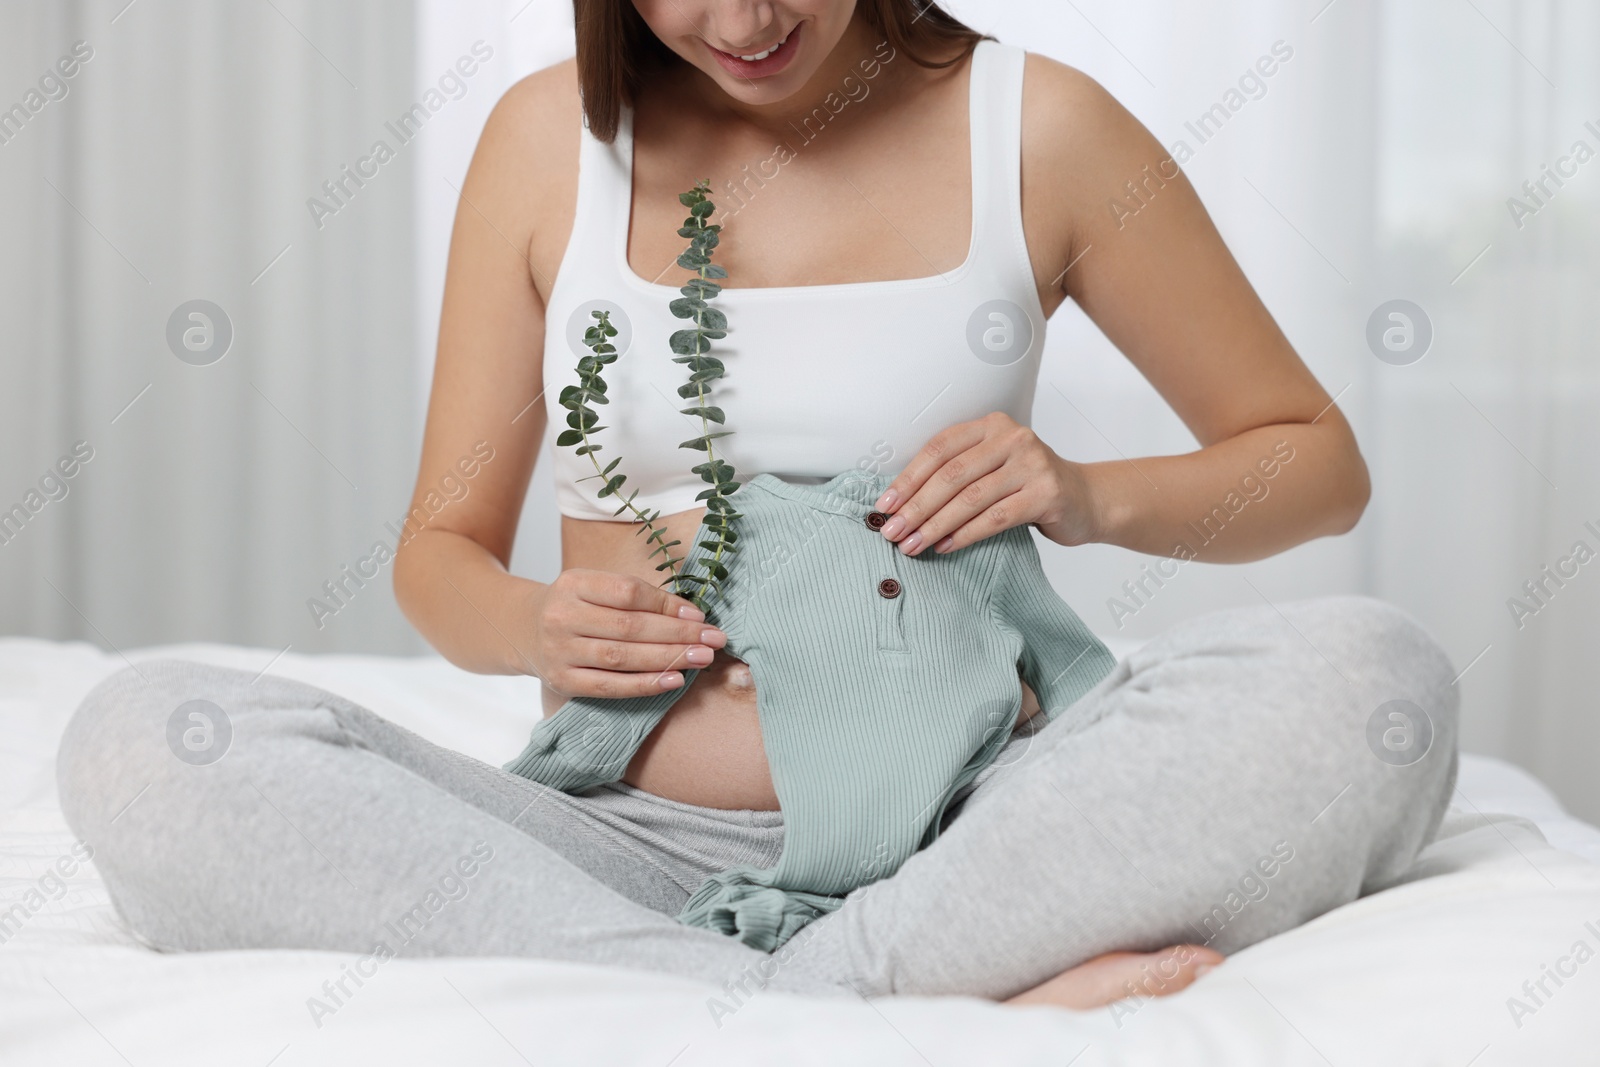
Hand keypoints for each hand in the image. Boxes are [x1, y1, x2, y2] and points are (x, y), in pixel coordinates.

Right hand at [528, 569, 726, 699]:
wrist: (525, 629)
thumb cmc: (576, 606)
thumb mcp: (597, 587)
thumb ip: (637, 596)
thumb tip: (690, 615)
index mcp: (574, 583)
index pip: (627, 592)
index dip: (666, 605)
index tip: (699, 615)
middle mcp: (562, 616)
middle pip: (629, 627)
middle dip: (678, 634)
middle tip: (713, 640)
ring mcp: (559, 651)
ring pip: (622, 657)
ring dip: (668, 658)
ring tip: (702, 658)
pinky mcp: (562, 681)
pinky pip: (609, 686)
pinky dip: (644, 684)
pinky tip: (673, 680)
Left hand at [871, 412, 1098, 554]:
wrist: (1087, 499)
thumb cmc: (1029, 486)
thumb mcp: (993, 467)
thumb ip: (957, 474)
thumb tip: (902, 503)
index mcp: (990, 426)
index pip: (939, 449)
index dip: (908, 478)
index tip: (885, 504)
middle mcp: (1011, 438)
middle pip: (951, 475)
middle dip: (916, 506)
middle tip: (892, 530)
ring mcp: (1032, 464)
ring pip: (970, 498)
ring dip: (935, 525)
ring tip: (912, 545)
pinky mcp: (1046, 493)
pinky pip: (995, 518)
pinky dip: (965, 535)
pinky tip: (945, 547)